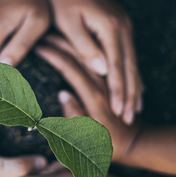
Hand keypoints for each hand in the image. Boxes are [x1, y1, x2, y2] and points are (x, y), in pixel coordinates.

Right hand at [35, 35, 141, 161]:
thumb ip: (74, 115)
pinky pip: (100, 59)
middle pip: (80, 55)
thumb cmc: (110, 145)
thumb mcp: (87, 138)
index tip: (37, 45)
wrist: (138, 144)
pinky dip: (88, 48)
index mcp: (94, 96)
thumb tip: (63, 93)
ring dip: (74, 41)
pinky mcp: (113, 82)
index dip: (52, 55)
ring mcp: (109, 81)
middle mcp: (103, 84)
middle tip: (43, 32)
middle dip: (61, 41)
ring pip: (90, 53)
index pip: (69, 67)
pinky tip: (80, 41)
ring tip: (58, 32)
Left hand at [50, 0, 142, 123]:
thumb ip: (85, 47)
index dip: (118, 90)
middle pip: (129, 67)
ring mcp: (125, 28)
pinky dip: (133, 73)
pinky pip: (130, 55)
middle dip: (130, 94)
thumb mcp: (69, 23)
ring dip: (134, 86)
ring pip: (133, 63)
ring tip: (137, 108)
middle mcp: (123, 29)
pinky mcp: (122, 28)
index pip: (116, 66)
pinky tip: (137, 86)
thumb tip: (102, 70)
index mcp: (110, 28)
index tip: (120, 110)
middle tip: (131, 118)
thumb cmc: (63, 0)